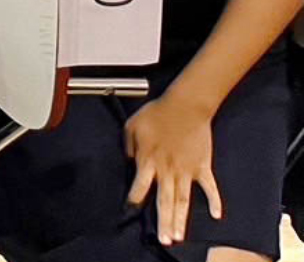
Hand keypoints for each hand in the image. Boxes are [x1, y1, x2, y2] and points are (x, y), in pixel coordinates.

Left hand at [125, 94, 221, 246]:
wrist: (185, 106)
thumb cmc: (157, 114)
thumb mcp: (132, 127)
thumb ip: (128, 147)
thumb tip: (130, 161)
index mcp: (148, 161)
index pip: (138, 187)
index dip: (133, 200)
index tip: (129, 212)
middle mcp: (167, 170)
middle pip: (164, 201)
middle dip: (163, 222)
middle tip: (164, 240)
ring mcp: (187, 170)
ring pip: (183, 200)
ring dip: (181, 219)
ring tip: (178, 236)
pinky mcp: (202, 166)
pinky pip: (209, 187)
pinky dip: (215, 201)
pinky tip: (217, 215)